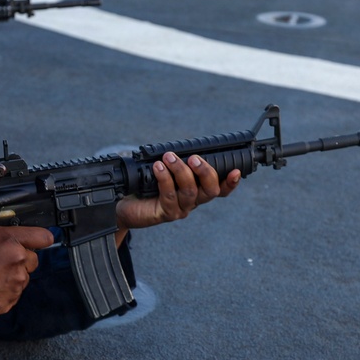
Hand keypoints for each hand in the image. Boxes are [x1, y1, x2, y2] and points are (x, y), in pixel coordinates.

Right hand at [0, 226, 53, 321]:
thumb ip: (4, 236)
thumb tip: (15, 239)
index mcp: (10, 241)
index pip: (42, 236)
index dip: (41, 238)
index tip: (41, 241)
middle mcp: (18, 259)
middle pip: (33, 259)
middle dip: (22, 260)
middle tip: (1, 262)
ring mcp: (17, 281)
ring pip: (24, 276)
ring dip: (13, 276)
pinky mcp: (14, 298)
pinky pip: (15, 291)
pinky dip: (6, 289)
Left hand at [114, 152, 240, 243]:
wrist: (123, 203)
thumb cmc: (144, 184)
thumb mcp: (164, 170)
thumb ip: (177, 162)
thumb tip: (182, 145)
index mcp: (197, 190)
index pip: (220, 189)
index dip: (231, 182)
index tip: (236, 170)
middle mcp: (192, 201)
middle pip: (211, 191)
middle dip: (205, 172)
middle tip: (194, 158)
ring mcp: (180, 209)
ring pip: (190, 191)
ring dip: (181, 171)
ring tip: (169, 157)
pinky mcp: (165, 213)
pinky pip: (169, 196)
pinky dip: (165, 178)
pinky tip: (158, 167)